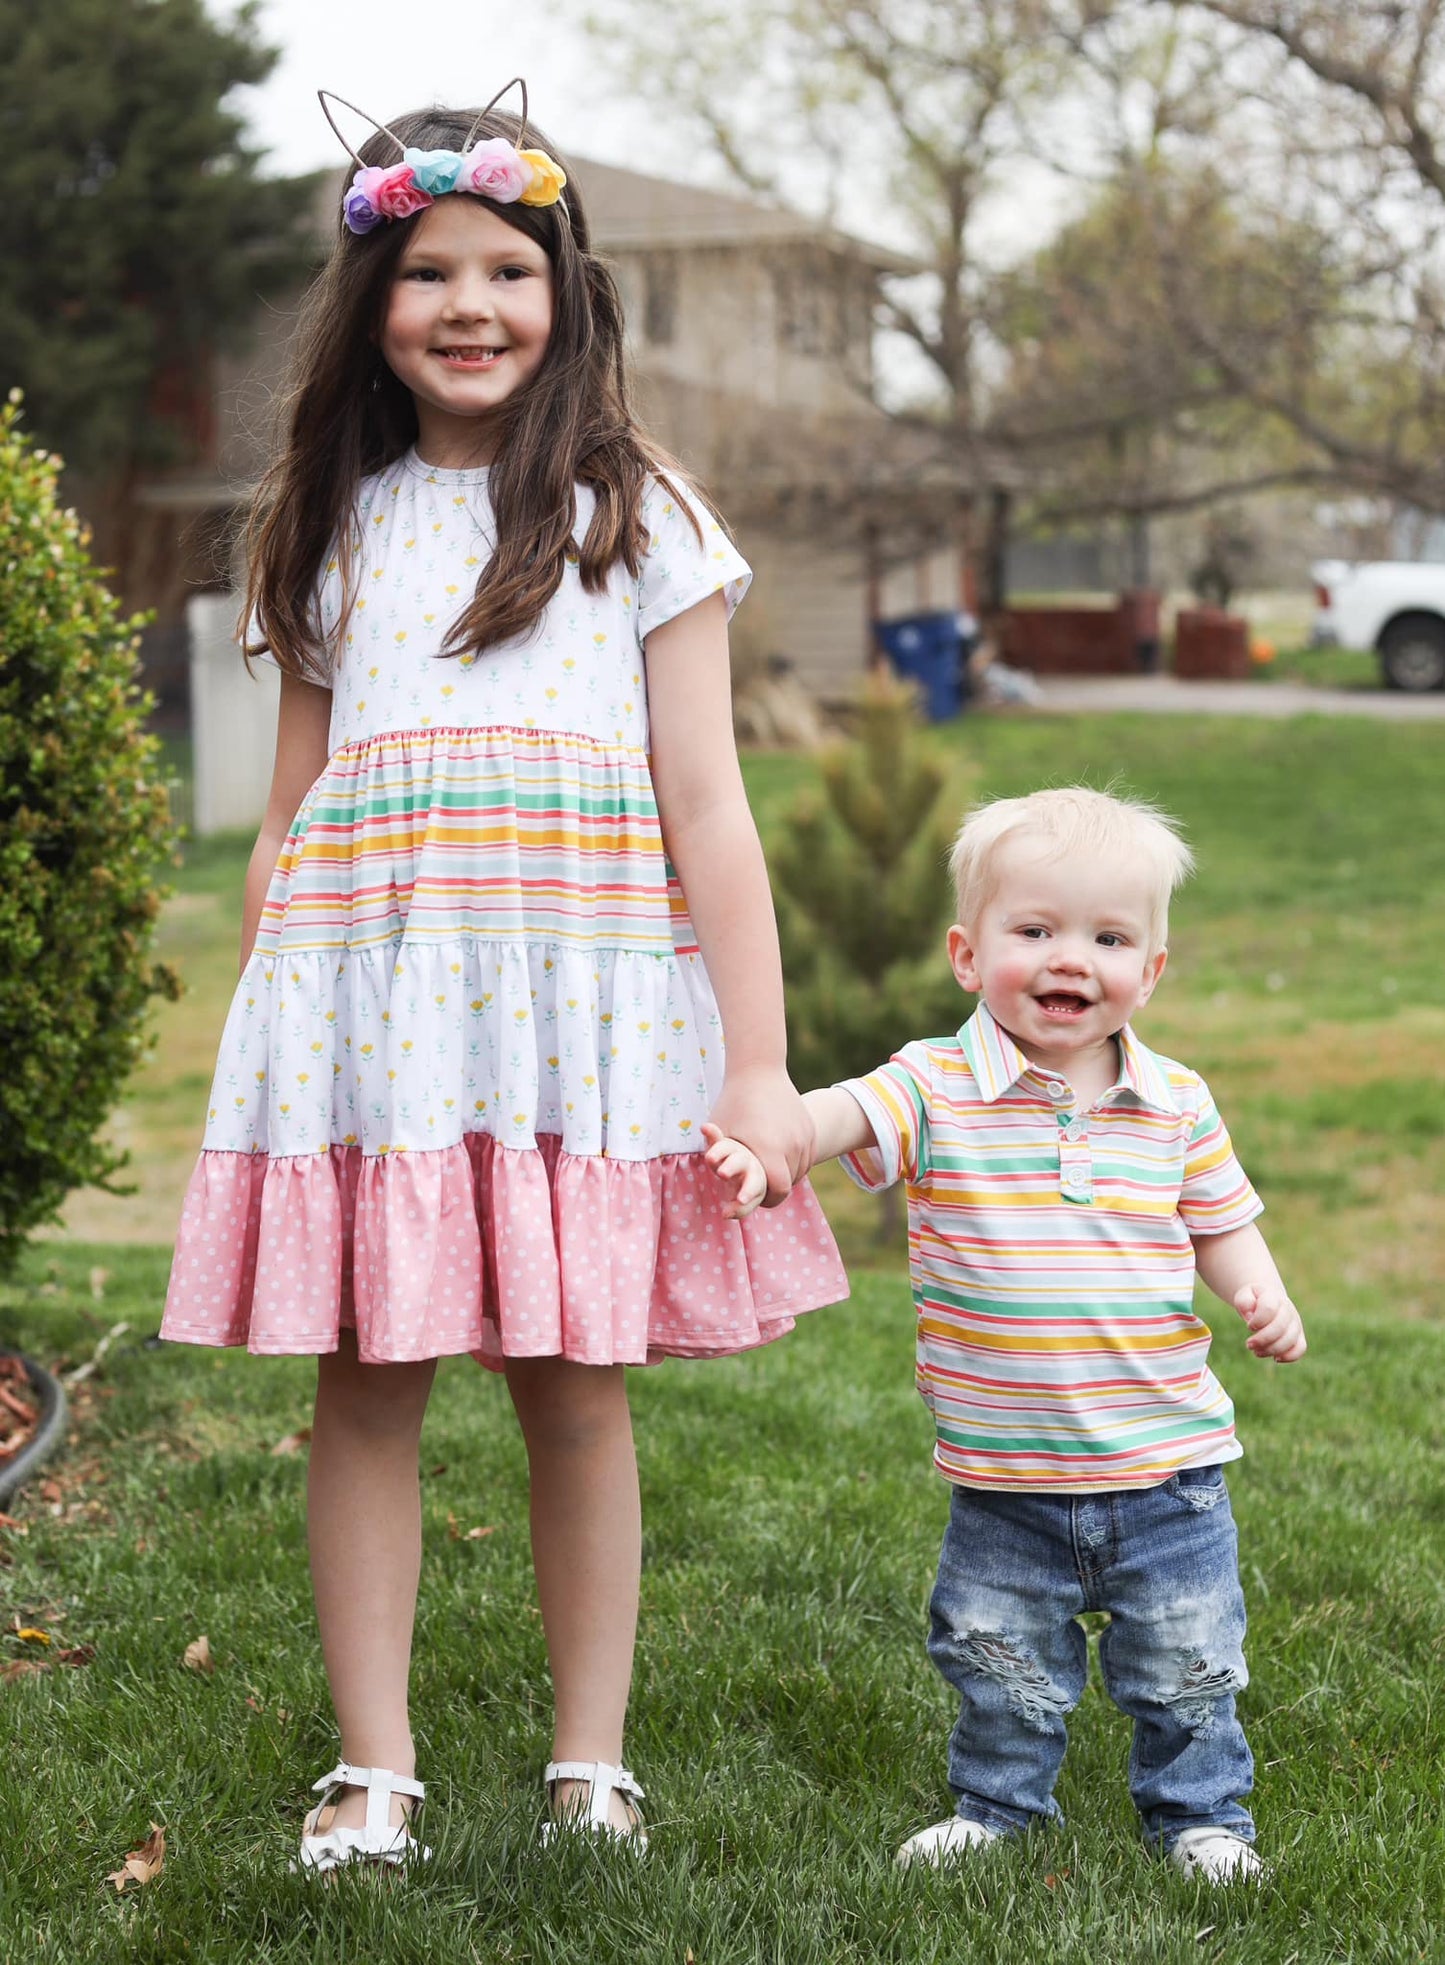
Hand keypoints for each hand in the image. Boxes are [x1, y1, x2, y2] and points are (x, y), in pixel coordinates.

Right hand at [701, 1122, 767, 1218]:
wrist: (750, 1165)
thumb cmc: (748, 1186)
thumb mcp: (747, 1200)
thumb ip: (739, 1210)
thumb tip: (725, 1214)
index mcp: (755, 1178)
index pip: (753, 1185)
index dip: (747, 1192)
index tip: (741, 1199)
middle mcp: (745, 1163)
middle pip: (740, 1162)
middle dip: (732, 1167)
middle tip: (724, 1174)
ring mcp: (732, 1153)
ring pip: (727, 1149)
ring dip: (719, 1152)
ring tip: (710, 1158)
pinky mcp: (720, 1145)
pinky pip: (716, 1138)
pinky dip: (711, 1132)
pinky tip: (704, 1127)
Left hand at [706, 1067, 814, 1206]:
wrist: (759, 1069)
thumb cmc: (733, 1102)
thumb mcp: (719, 1130)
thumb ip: (717, 1158)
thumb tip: (717, 1178)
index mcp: (769, 1149)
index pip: (778, 1191)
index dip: (767, 1199)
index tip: (754, 1199)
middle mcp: (792, 1145)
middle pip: (790, 1183)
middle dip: (775, 1189)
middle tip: (759, 1189)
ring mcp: (805, 1136)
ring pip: (801, 1171)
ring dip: (787, 1176)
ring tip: (769, 1174)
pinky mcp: (811, 1128)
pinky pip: (808, 1157)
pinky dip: (796, 1163)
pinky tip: (780, 1160)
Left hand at [1235, 1284, 1306, 1362]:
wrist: (1268, 1298)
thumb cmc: (1253, 1299)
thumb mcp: (1244, 1296)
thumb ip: (1244, 1303)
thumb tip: (1250, 1317)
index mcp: (1273, 1297)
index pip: (1269, 1308)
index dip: (1258, 1320)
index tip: (1249, 1326)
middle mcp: (1288, 1309)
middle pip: (1280, 1327)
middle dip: (1262, 1339)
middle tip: (1249, 1344)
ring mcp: (1295, 1323)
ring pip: (1290, 1340)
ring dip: (1272, 1350)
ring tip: (1257, 1352)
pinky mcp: (1299, 1336)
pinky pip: (1300, 1348)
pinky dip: (1289, 1356)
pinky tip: (1275, 1358)